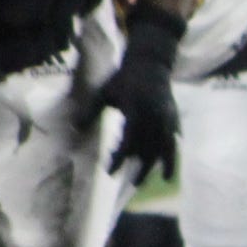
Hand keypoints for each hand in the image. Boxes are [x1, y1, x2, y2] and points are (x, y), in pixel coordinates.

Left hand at [81, 4, 183, 180]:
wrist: (151, 63)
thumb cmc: (123, 78)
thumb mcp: (104, 92)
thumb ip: (89, 111)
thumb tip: (73, 130)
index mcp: (135, 108)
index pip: (128, 139)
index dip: (119, 157)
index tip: (109, 172)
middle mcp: (153, 114)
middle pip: (148, 147)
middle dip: (140, 167)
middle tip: (131, 183)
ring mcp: (166, 116)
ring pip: (164, 146)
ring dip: (158, 165)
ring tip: (154, 180)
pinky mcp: (174, 117)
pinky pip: (174, 141)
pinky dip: (172, 156)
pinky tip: (170, 171)